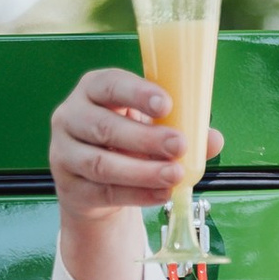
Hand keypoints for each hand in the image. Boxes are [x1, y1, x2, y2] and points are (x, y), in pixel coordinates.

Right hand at [48, 67, 221, 279]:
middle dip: (146, 138)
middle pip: (105, 128)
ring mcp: (64, 154)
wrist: (91, 180)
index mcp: (92, 89)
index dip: (137, 94)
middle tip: (180, 146)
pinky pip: (104, 192)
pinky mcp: (69, 188)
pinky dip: (137, 195)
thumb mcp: (148, 124)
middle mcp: (70, 117)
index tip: (167, 105)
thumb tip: (214, 140)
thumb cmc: (123, 140)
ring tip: (174, 175)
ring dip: (142, 172)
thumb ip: (180, 126)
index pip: (110, 85)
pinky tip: (160, 193)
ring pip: (101, 164)